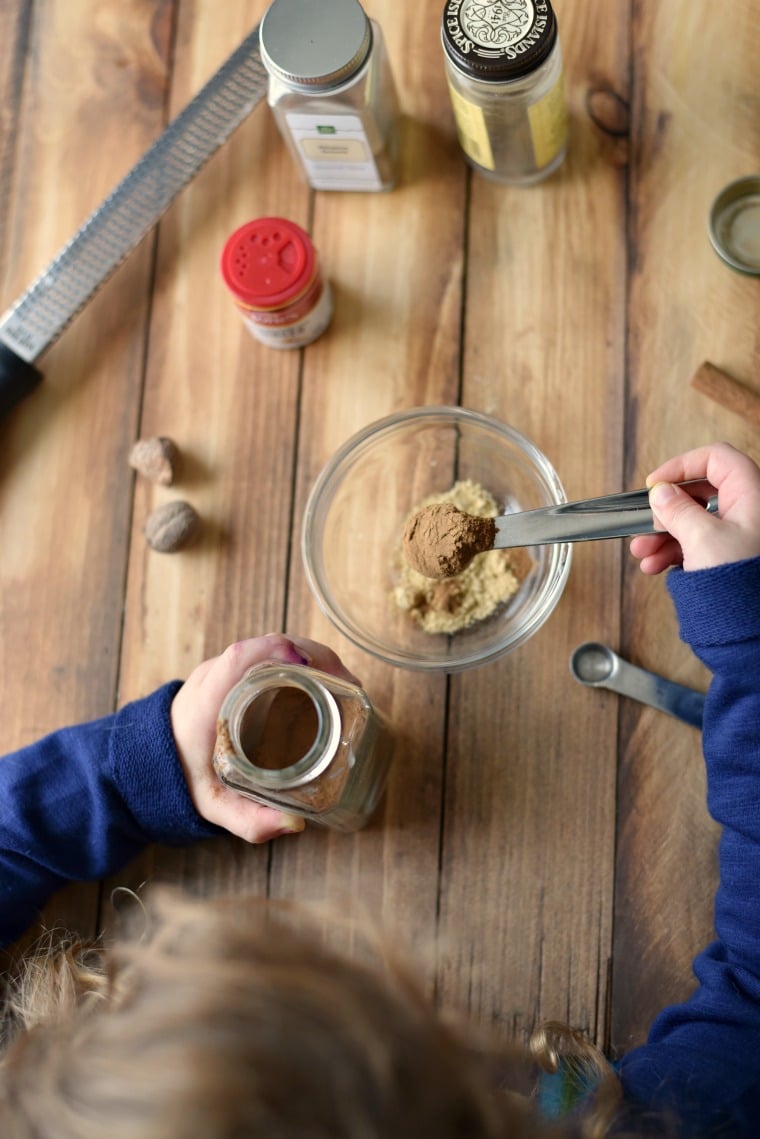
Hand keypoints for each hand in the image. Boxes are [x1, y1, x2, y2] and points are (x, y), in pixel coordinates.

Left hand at [170, 633, 359, 843]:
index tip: (311, 666)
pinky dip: (300, 661)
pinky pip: (270, 655)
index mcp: (207, 700)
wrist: (148, 760)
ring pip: (272, 646)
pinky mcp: (233, 672)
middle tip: (348, 685)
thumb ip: (249, 819)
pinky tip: (324, 683)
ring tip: (344, 685)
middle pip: (267, 646)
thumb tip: (295, 824)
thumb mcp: (213, 804)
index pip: (239, 658)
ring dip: (311, 657)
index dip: (277, 652)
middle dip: (313, 657)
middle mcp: (215, 677)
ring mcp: (224, 670)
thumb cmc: (182, 777)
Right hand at [630, 442, 759, 573]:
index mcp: (751, 494)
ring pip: (695, 521)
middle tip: (644, 523)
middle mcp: (748, 510)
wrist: (755, 628)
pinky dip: (673, 552)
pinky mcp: (731, 557)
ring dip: (663, 535)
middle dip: (665, 510)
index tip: (656, 484)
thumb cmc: (742, 581)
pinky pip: (697, 544)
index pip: (715, 458)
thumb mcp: (702, 538)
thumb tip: (661, 493)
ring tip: (642, 554)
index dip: (682, 465)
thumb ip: (677, 510)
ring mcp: (740, 534)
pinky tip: (654, 566)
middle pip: (699, 493)